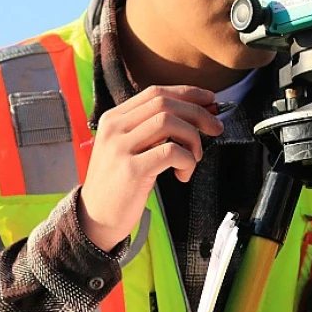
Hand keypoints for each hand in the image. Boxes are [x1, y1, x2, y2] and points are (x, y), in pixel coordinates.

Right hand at [78, 85, 223, 251]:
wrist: (95, 219)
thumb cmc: (121, 184)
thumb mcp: (131, 148)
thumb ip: (155, 129)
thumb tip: (200, 113)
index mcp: (115, 118)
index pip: (156, 92)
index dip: (188, 93)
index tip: (210, 100)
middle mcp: (114, 127)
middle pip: (164, 103)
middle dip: (198, 112)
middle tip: (216, 127)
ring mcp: (120, 148)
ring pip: (169, 122)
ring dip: (193, 138)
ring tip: (194, 158)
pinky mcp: (131, 170)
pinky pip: (171, 151)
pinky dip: (187, 160)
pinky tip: (183, 174)